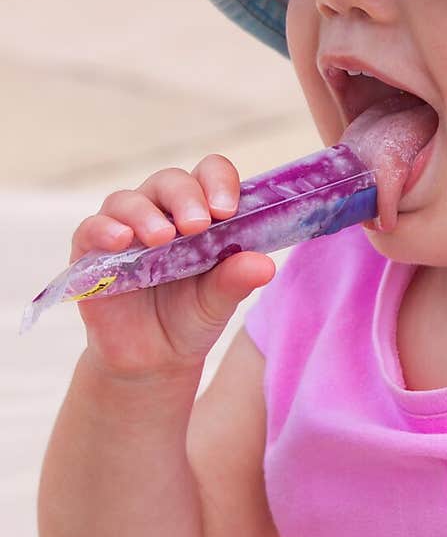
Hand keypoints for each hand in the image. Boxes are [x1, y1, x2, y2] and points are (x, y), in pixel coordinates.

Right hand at [69, 154, 275, 378]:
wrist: (152, 360)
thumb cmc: (189, 319)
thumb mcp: (218, 302)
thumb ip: (236, 280)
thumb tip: (265, 264)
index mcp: (199, 214)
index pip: (209, 175)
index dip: (219, 182)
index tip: (227, 209)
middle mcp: (161, 212)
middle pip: (169, 181)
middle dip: (185, 197)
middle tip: (198, 225)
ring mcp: (124, 229)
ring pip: (128, 200)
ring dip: (146, 214)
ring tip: (162, 238)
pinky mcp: (91, 252)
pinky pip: (91, 227)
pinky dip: (105, 228)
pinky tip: (121, 241)